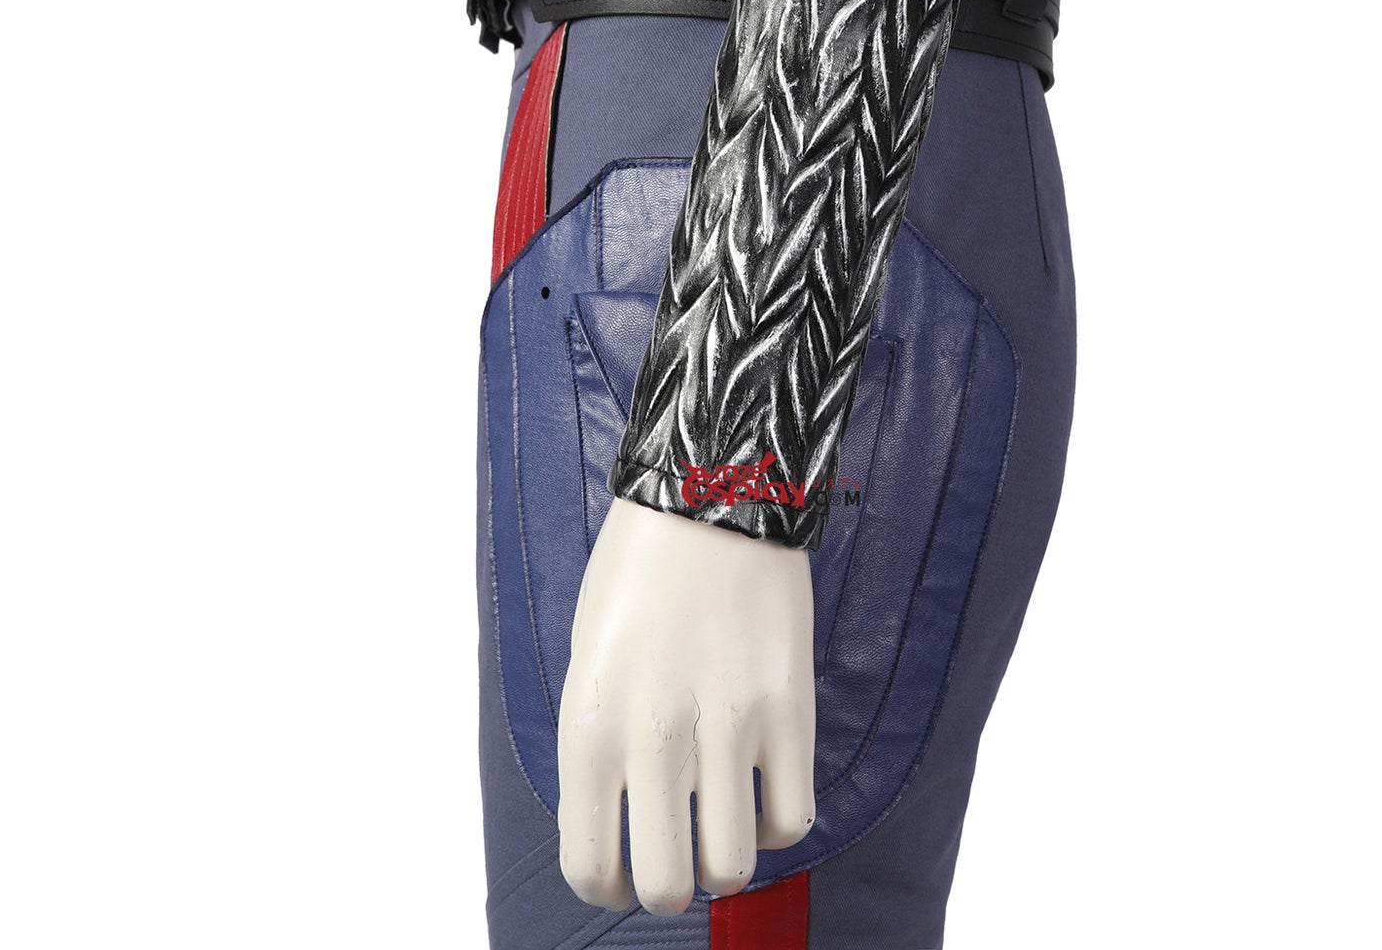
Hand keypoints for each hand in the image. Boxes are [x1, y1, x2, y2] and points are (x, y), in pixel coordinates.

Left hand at [557, 497, 815, 914]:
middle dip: (670, 886)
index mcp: (587, 727)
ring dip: (727, 861)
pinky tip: (763, 791)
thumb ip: (598, 744)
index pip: (589, 866)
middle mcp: (654, 738)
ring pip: (735, 864)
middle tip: (678, 856)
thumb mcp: (587, 661)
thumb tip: (624, 819)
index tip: (623, 873)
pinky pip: (794, 818)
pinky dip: (779, 824)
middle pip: (667, 884)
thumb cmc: (637, 573)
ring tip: (722, 824)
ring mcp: (728, 727)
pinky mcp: (790, 712)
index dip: (608, 886)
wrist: (711, 494)